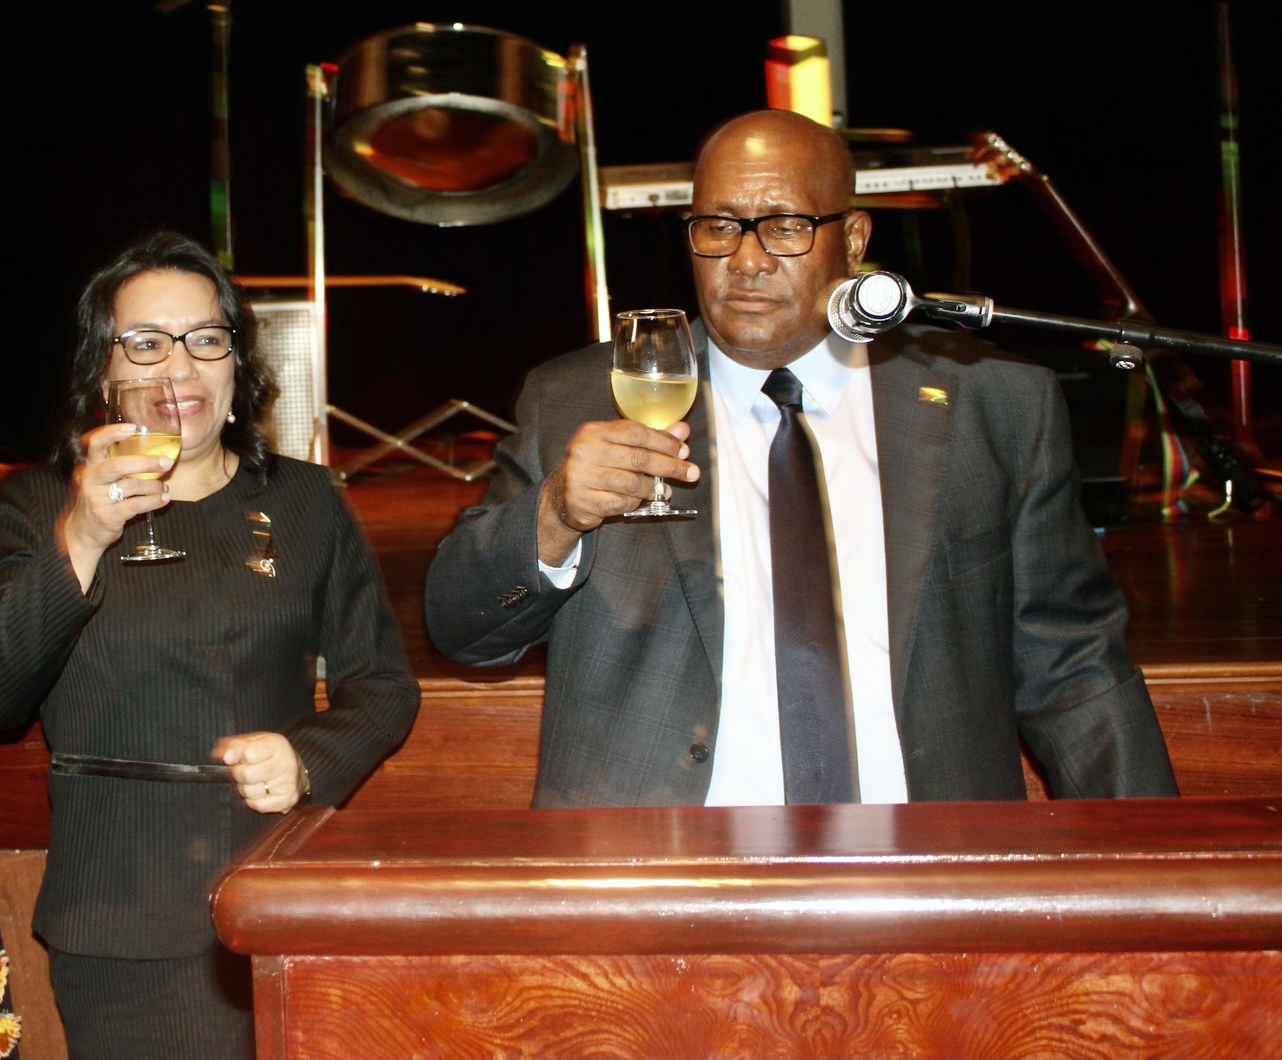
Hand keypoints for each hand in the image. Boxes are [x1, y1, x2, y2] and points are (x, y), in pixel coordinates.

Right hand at [57, 423, 174, 590]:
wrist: (83, 532)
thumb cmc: (100, 499)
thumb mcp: (102, 479)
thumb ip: (119, 464)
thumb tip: (155, 452)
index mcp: (90, 465)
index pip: (96, 443)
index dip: (113, 433)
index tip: (132, 428)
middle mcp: (90, 479)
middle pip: (117, 465)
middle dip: (146, 462)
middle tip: (167, 462)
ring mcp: (97, 498)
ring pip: (133, 486)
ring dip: (155, 486)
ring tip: (164, 488)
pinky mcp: (108, 515)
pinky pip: (137, 504)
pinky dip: (155, 501)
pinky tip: (164, 499)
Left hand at [213, 731, 306, 813]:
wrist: (294, 771)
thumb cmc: (268, 756)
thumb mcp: (253, 743)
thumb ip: (235, 746)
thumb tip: (223, 755)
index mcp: (278, 745)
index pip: (248, 754)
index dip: (235, 758)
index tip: (231, 759)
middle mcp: (287, 763)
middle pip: (246, 775)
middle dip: (238, 774)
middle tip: (243, 771)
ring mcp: (289, 783)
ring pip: (249, 792)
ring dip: (245, 789)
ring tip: (253, 782)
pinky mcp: (288, 800)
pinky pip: (258, 805)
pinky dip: (253, 801)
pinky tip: (260, 793)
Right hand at [537, 419, 699, 562]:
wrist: (561, 496)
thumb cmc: (596, 467)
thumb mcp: (619, 447)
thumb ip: (650, 438)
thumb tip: (683, 431)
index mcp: (593, 431)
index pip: (635, 432)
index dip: (664, 442)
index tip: (684, 451)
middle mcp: (584, 451)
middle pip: (637, 457)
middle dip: (669, 466)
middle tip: (691, 473)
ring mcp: (581, 477)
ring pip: (631, 483)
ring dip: (653, 488)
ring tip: (665, 490)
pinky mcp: (583, 501)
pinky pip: (621, 503)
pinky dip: (636, 503)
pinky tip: (641, 501)